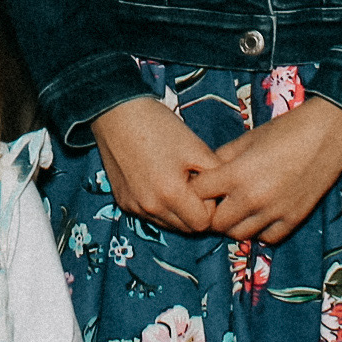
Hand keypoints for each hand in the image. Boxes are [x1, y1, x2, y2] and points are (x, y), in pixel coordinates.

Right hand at [91, 95, 220, 233]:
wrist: (117, 113)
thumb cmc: (158, 126)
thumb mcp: (195, 146)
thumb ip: (216, 174)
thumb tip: (224, 193)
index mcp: (171, 194)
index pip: (203, 223)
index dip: (210, 206)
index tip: (206, 184)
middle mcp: (150, 207)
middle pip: (185, 228)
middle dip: (196, 211)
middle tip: (193, 182)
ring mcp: (134, 207)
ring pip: (168, 224)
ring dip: (178, 211)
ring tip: (175, 181)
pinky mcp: (123, 202)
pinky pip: (150, 215)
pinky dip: (160, 206)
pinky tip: (158, 182)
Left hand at [190, 98, 341, 243]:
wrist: (326, 135)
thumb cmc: (285, 131)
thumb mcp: (247, 139)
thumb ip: (222, 158)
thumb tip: (203, 173)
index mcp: (238, 174)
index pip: (200, 194)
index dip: (197, 188)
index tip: (201, 184)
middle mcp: (253, 199)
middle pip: (217, 223)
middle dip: (213, 211)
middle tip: (218, 199)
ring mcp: (274, 213)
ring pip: (239, 235)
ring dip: (235, 223)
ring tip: (238, 206)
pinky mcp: (293, 221)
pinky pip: (266, 238)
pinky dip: (260, 230)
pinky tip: (260, 214)